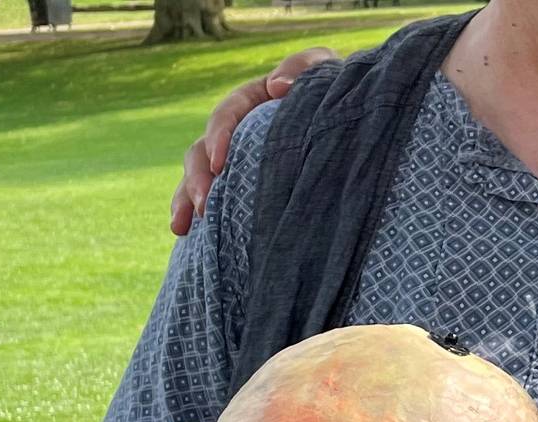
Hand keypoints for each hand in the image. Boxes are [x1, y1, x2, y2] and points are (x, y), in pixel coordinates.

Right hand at [168, 46, 341, 235]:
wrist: (355, 128)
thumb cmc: (336, 93)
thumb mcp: (324, 71)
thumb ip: (303, 67)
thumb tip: (275, 86)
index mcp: (251, 102)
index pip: (227, 114)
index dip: (218, 136)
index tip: (219, 162)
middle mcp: (236, 133)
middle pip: (203, 151)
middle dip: (198, 179)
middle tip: (203, 206)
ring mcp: (235, 162)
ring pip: (199, 179)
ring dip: (187, 200)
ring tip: (182, 226)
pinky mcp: (240, 187)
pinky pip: (214, 202)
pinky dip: (197, 218)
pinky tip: (187, 238)